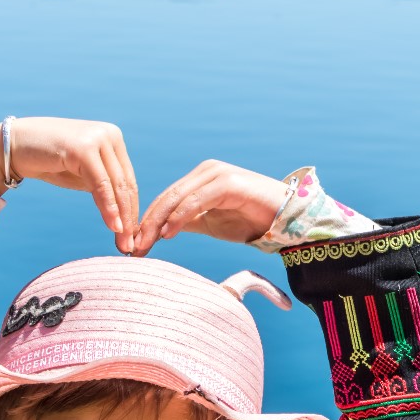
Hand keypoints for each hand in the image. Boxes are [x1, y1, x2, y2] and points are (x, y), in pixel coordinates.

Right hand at [0, 117, 141, 252]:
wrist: (12, 147)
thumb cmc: (48, 162)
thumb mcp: (83, 175)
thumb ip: (105, 186)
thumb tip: (127, 213)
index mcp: (112, 138)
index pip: (128, 179)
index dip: (132, 209)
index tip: (133, 235)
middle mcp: (109, 135)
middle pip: (125, 184)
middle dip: (129, 217)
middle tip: (131, 246)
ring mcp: (96, 138)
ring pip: (116, 186)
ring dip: (121, 217)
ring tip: (124, 242)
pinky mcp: (82, 148)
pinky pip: (101, 185)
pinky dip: (108, 208)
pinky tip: (113, 227)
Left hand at [132, 160, 289, 257]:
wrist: (286, 218)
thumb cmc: (251, 220)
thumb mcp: (211, 223)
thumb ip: (187, 221)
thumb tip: (160, 231)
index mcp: (199, 178)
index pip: (166, 199)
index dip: (147, 221)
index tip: (133, 245)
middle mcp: (205, 171)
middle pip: (167, 197)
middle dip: (147, 224)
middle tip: (132, 248)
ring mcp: (216, 174)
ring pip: (177, 198)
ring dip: (157, 223)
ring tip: (144, 244)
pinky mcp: (227, 183)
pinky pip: (196, 201)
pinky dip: (179, 217)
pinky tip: (167, 234)